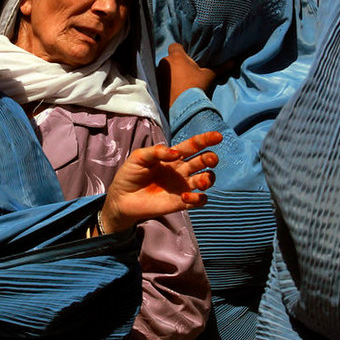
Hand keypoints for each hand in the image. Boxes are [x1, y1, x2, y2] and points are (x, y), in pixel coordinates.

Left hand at [100, 131, 221, 232]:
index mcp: (173, 156)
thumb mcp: (139, 157)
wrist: (122, 198)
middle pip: (204, 161)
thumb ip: (157, 152)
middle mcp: (182, 170)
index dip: (206, 140)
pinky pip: (200, 200)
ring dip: (208, 179)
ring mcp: (183, 186)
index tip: (217, 136)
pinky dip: (198, 198)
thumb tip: (177, 152)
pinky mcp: (181, 202)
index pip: (194, 145)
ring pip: (207, 180)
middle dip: (211, 158)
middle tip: (209, 159)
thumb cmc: (130, 174)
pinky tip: (185, 196)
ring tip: (199, 181)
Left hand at [157, 43, 218, 110]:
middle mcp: (164, 62)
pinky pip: (160, 79)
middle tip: (186, 71)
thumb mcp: (208, 76)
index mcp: (177, 56)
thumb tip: (234, 61)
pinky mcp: (155, 84)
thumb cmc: (194, 87)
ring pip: (164, 69)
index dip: (181, 50)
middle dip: (176, 63)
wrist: (181, 107)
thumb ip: (220, 67)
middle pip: (170, 58)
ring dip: (170, 73)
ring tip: (179, 82)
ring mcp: (158, 73)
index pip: (175, 45)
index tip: (187, 58)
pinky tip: (173, 89)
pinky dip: (165, 82)